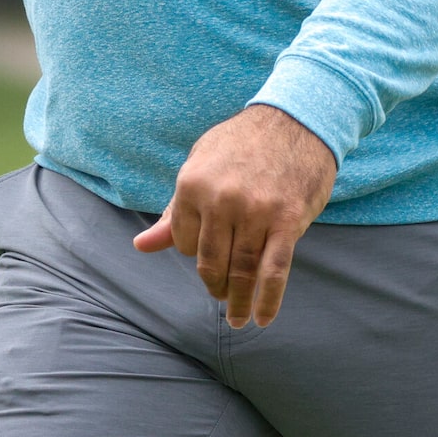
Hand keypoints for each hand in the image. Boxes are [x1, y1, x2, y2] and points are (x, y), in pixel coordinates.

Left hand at [135, 103, 335, 327]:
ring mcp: (255, 212)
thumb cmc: (242, 144)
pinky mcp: (287, 221)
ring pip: (241, 271)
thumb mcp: (199, 166)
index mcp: (191, 184)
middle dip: (214, 286)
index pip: (184, 241)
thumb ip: (173, 211)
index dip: (194, 254)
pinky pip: (274, 271)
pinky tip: (263, 318)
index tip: (208, 258)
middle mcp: (220, 200)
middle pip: (210, 261)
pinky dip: (268, 300)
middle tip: (220, 297)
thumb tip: (141, 246)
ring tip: (239, 318)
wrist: (296, 119)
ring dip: (238, 301)